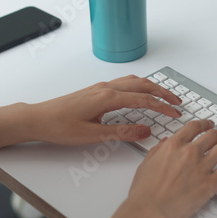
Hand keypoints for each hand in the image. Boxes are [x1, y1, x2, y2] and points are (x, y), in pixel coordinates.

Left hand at [31, 75, 182, 145]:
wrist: (38, 118)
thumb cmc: (60, 127)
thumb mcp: (93, 136)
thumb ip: (121, 133)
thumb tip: (145, 131)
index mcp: (107, 98)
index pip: (143, 99)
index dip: (162, 106)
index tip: (176, 113)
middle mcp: (106, 88)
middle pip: (142, 85)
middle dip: (162, 92)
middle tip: (178, 102)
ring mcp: (100, 87)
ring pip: (133, 82)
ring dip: (151, 87)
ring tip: (164, 96)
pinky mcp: (96, 90)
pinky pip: (124, 83)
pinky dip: (139, 86)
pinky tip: (140, 94)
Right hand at [125, 120, 216, 217]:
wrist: (150, 211)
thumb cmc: (145, 192)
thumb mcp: (147, 163)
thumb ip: (159, 150)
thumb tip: (166, 143)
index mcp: (174, 145)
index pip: (195, 127)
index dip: (205, 123)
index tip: (209, 125)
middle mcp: (190, 152)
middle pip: (213, 134)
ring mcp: (202, 167)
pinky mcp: (211, 183)